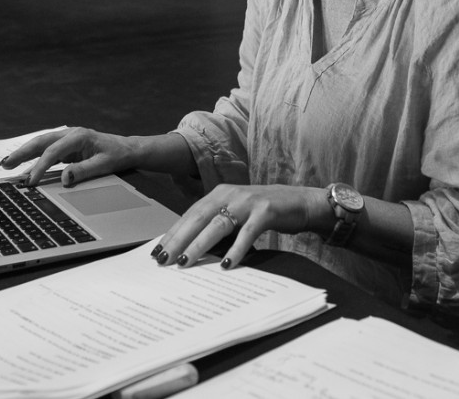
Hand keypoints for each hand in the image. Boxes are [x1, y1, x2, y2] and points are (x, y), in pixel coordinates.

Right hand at [0, 127, 139, 186]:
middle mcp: (70, 134)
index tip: (31, 182)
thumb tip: (63, 178)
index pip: (53, 152)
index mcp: (79, 136)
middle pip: (41, 142)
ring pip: (41, 144)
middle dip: (22, 153)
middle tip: (5, 165)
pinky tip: (24, 166)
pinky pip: (47, 151)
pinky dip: (34, 158)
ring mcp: (67, 138)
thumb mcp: (104, 165)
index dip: (40, 167)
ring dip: (24, 153)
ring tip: (7, 164)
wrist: (127, 148)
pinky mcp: (66, 145)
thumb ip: (83, 171)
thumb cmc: (117, 155)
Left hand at [150, 184, 327, 270]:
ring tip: (185, 262)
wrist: (300, 201)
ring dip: (199, 245)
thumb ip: (216, 224)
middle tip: (164, 259)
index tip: (158, 251)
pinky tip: (226, 265)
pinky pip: (247, 233)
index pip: (190, 214)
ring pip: (218, 225)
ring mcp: (248, 202)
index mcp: (219, 193)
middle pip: (198, 218)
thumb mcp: (236, 214)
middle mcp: (230, 194)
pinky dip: (236, 250)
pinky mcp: (266, 212)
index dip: (173, 232)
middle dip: (179, 239)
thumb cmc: (264, 212)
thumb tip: (189, 248)